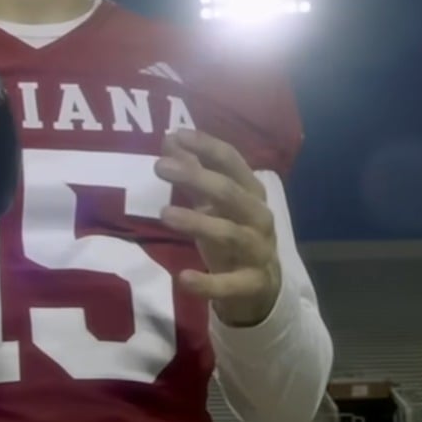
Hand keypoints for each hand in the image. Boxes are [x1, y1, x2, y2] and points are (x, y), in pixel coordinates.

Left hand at [153, 129, 280, 327]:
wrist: (261, 286)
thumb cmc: (233, 232)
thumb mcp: (214, 203)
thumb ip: (194, 173)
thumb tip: (171, 139)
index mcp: (252, 192)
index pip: (232, 161)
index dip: (206, 146)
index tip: (176, 135)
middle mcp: (259, 217)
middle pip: (230, 193)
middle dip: (197, 178)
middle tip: (160, 167)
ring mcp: (258, 250)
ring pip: (230, 234)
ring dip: (198, 223)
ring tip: (165, 214)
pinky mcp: (252, 282)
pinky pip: (229, 283)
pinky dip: (208, 282)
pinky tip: (184, 277)